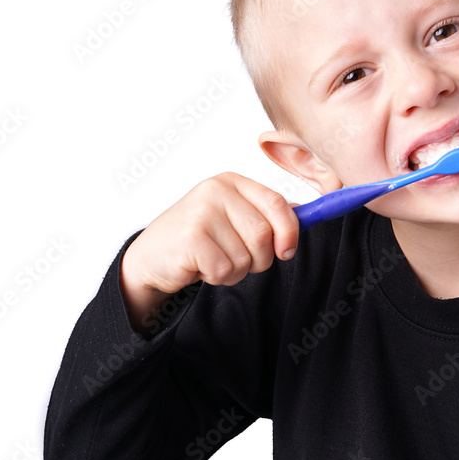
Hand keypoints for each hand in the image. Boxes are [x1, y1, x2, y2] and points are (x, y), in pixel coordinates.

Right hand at [119, 173, 298, 332]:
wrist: (151, 258)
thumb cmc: (197, 239)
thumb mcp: (233, 218)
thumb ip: (266, 215)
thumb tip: (307, 213)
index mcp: (232, 182)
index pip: (277, 203)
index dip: (289, 232)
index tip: (286, 251)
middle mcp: (217, 190)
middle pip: (264, 235)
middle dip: (257, 259)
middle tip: (234, 258)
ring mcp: (202, 211)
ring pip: (246, 256)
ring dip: (234, 271)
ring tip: (212, 260)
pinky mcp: (190, 237)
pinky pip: (225, 269)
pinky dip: (217, 277)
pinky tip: (199, 267)